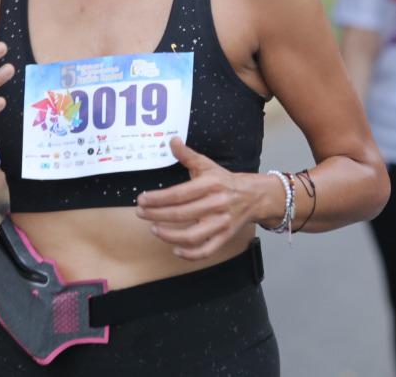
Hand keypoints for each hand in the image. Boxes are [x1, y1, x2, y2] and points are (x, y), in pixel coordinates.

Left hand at [136, 138, 271, 260]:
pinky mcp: (225, 236)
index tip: (142, 200)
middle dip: (157, 214)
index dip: (158, 198)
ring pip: (192, 235)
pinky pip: (206, 250)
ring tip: (154, 229)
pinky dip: (190, 254)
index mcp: (210, 184)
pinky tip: (175, 250)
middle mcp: (216, 204)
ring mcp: (221, 222)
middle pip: (181, 214)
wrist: (254, 196)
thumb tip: (172, 140)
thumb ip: (188, 155)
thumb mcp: (208, 165)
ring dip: (169, 235)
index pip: (179, 193)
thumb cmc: (225, 181)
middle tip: (141, 213)